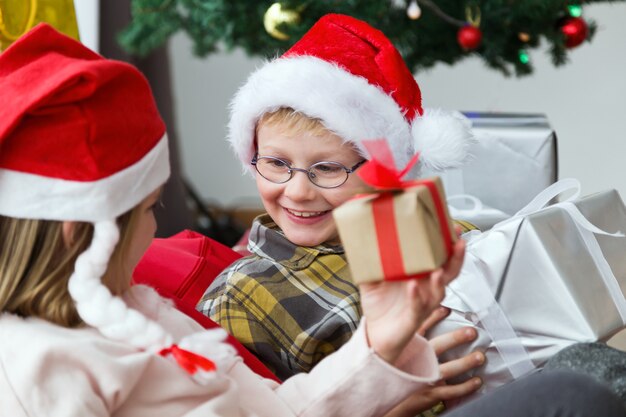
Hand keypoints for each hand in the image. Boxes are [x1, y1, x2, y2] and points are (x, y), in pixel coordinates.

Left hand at [361, 238, 465, 363]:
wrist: (375, 334)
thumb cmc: (380, 306)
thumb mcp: (372, 279)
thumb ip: (369, 263)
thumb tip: (361, 242)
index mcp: (421, 276)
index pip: (441, 258)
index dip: (449, 245)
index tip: (452, 228)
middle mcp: (426, 289)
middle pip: (449, 272)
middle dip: (456, 257)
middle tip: (458, 242)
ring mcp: (423, 303)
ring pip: (439, 291)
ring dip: (440, 280)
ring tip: (438, 269)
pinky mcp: (414, 318)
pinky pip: (418, 307)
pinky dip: (416, 297)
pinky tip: (413, 286)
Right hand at [384, 307, 484, 416]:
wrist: (386, 402)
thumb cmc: (391, 376)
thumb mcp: (393, 354)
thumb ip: (405, 341)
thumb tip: (416, 323)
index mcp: (406, 349)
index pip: (420, 328)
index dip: (432, 317)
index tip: (446, 309)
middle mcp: (415, 362)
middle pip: (437, 346)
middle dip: (455, 338)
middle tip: (471, 332)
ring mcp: (423, 378)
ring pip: (447, 369)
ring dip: (465, 363)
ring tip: (479, 357)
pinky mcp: (429, 393)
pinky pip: (451, 390)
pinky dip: (466, 386)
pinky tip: (476, 381)